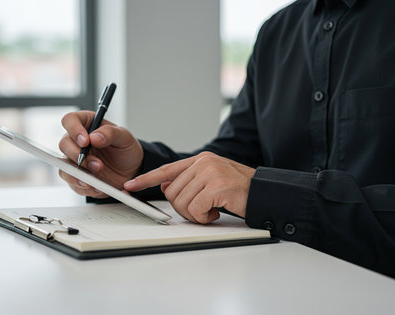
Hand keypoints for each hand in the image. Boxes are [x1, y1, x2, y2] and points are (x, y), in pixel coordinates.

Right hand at [58, 110, 142, 197]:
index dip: (74, 130)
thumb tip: (94, 137)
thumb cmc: (125, 149)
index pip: (70, 120)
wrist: (131, 169)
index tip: (85, 141)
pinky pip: (72, 182)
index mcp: (86, 124)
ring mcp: (74, 159)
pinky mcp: (76, 176)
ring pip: (64, 166)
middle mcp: (76, 141)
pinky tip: (97, 188)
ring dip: (79, 174)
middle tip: (98, 165)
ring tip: (96, 179)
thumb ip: (110, 133)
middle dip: (79, 156)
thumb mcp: (124, 137)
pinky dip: (84, 187)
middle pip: (64, 144)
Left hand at [124, 152, 255, 223]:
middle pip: (172, 192)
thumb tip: (166, 186)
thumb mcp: (212, 181)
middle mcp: (204, 163)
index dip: (146, 179)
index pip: (167, 170)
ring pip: (182, 202)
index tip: (131, 186)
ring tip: (211, 211)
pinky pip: (195, 209)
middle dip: (183, 208)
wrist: (264, 193)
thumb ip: (189, 181)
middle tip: (201, 210)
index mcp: (201, 160)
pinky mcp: (217, 186)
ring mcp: (210, 173)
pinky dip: (204, 217)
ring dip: (195, 214)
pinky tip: (216, 213)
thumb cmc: (238, 190)